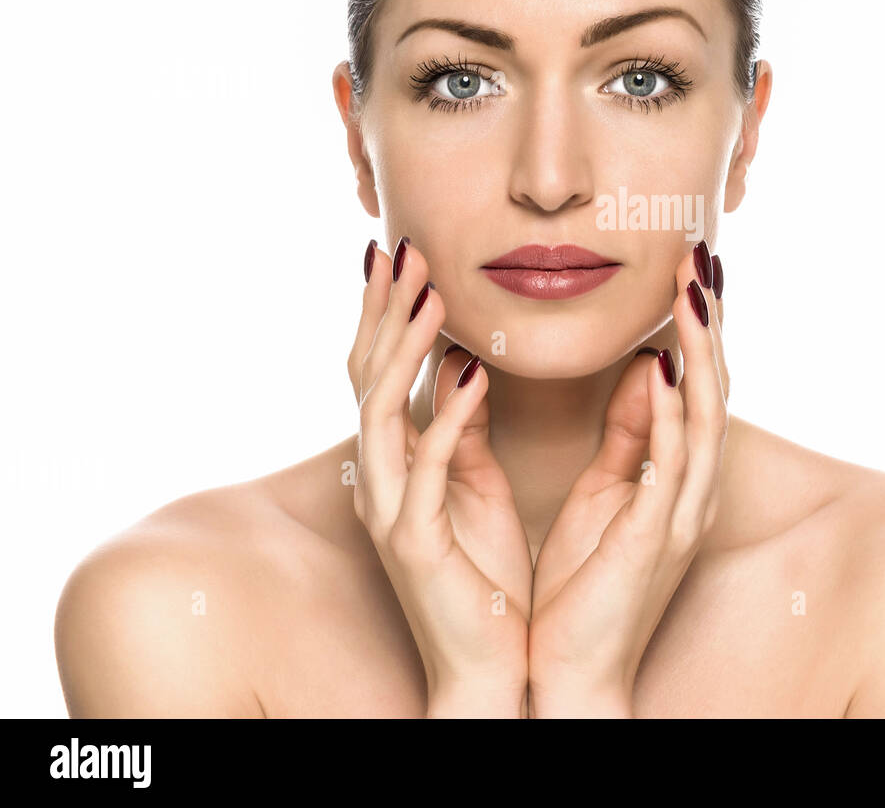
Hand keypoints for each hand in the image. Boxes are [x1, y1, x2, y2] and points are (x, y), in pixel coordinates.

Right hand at [349, 236, 531, 717]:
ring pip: (380, 413)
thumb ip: (462, 424)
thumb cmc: (485, 574)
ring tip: (431, 295)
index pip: (380, 372)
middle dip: (383, 312)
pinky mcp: (415, 544)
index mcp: (398, 463)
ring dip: (404, 349)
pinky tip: (470, 373)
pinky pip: (426, 469)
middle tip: (402, 249)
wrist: (492, 663)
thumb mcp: (475, 483)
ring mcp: (392, 511)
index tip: (405, 255)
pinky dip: (444, 418)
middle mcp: (382, 480)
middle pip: (366, 378)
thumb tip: (463, 362)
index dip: (387, 314)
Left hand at [527, 241, 728, 716]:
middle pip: (714, 389)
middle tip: (702, 255)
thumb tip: (647, 368)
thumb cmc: (586, 587)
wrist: (570, 672)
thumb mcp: (607, 494)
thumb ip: (631, 433)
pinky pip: (671, 468)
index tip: (689, 267)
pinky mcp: (653, 541)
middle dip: (709, 322)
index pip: (697, 387)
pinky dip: (672, 415)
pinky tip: (665, 368)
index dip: (698, 327)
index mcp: (676, 478)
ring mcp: (679, 517)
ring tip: (692, 290)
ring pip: (706, 418)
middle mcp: (690, 491)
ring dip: (702, 352)